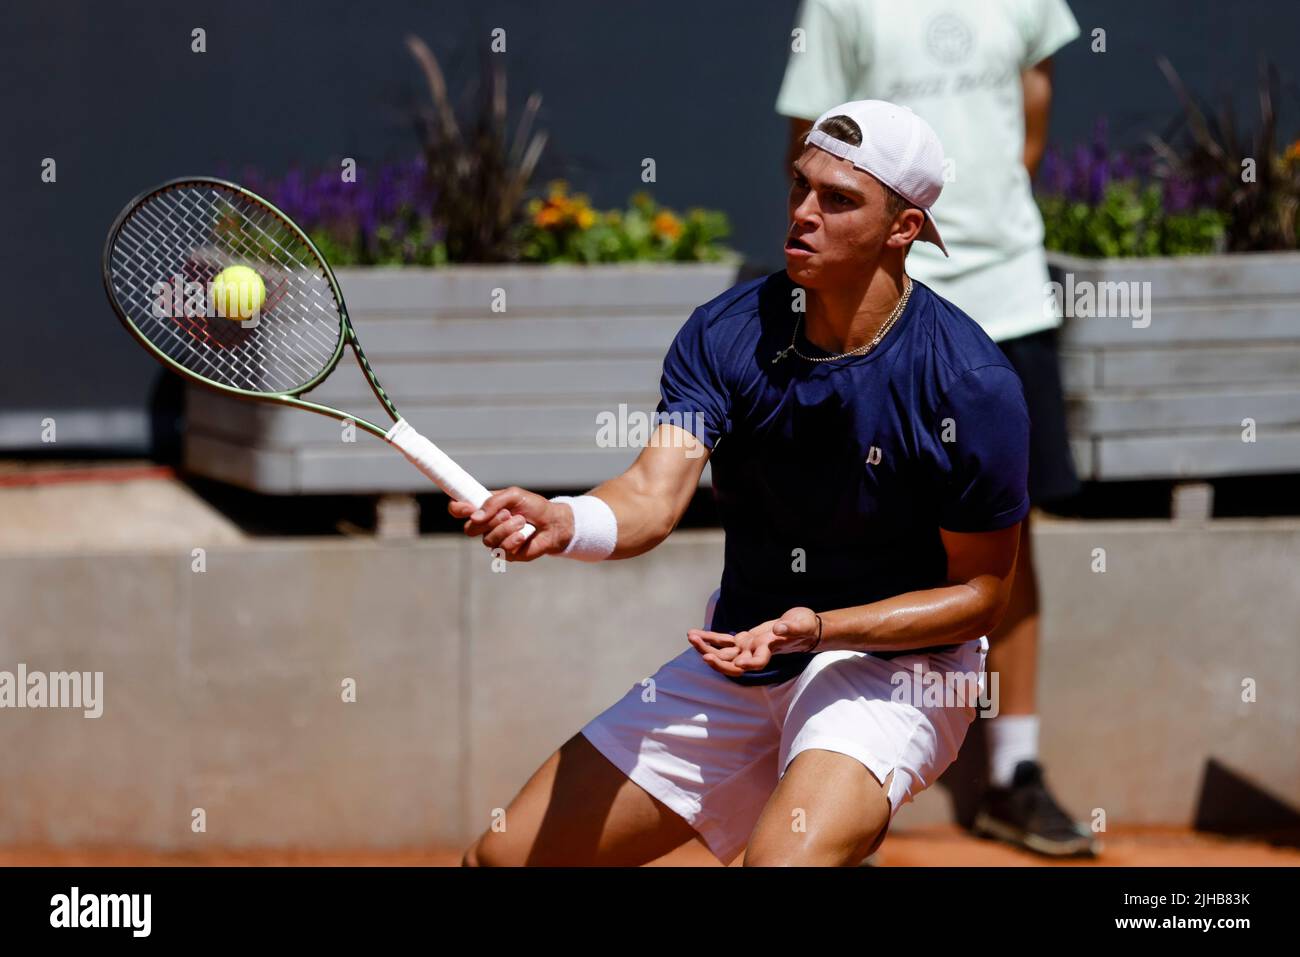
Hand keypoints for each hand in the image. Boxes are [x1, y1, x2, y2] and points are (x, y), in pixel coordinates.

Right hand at [448, 486, 572, 561]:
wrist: (553, 523)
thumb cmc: (534, 507)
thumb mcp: (514, 495)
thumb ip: (493, 502)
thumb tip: (475, 516)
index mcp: (485, 508)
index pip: (461, 509)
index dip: (458, 509)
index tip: (465, 508)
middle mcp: (486, 526)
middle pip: (469, 529)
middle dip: (488, 521)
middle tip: (506, 513)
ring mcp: (495, 540)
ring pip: (487, 539)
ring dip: (506, 528)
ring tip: (521, 521)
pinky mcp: (506, 553)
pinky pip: (501, 549)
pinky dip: (514, 540)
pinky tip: (524, 535)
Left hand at [687, 606, 820, 676]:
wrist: (804, 629)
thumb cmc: (805, 627)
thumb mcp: (802, 624)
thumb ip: (791, 628)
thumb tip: (779, 629)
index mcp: (770, 649)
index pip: (758, 662)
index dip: (748, 663)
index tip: (739, 662)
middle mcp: (755, 652)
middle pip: (733, 663)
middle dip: (718, 659)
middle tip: (703, 654)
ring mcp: (748, 647)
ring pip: (723, 652)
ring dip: (706, 647)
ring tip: (691, 637)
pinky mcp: (744, 639)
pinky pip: (723, 641)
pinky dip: (709, 638)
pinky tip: (695, 634)